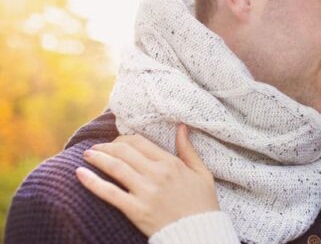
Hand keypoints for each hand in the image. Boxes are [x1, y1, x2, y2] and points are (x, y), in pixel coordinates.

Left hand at [76, 124, 219, 236]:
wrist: (199, 232)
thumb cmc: (202, 203)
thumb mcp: (201, 172)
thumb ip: (188, 149)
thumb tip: (182, 127)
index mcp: (170, 163)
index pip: (139, 142)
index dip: (123, 139)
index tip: (116, 142)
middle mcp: (156, 174)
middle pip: (124, 152)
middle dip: (107, 147)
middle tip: (96, 148)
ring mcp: (145, 192)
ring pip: (115, 168)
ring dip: (97, 158)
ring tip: (86, 155)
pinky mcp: (136, 210)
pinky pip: (109, 193)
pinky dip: (92, 182)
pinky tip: (80, 174)